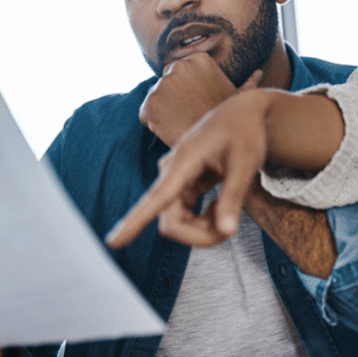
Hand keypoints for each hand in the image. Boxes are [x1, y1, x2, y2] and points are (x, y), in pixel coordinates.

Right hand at [108, 88, 272, 247]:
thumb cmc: (245, 133)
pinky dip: (205, 220)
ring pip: (178, 222)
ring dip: (204, 229)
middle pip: (171, 223)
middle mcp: (171, 172)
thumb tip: (227, 232)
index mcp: (183, 162)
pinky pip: (185, 215)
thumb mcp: (245, 164)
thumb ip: (234, 198)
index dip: (133, 223)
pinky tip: (221, 206)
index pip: (156, 199)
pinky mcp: (182, 184)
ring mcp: (175, 179)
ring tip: (230, 212)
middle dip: (200, 235)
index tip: (112, 243)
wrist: (243, 113)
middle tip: (231, 228)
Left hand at [140, 53, 261, 146]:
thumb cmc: (231, 120)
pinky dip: (154, 123)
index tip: (196, 102)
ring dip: (163, 110)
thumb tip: (258, 73)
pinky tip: (172, 130)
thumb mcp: (240, 98)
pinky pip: (146, 114)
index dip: (187, 89)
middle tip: (187, 115)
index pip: (182, 70)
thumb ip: (246, 83)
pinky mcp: (150, 104)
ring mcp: (162, 84)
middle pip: (166, 82)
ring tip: (182, 124)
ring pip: (155, 98)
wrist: (219, 143)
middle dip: (172, 96)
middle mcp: (178, 66)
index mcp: (199, 59)